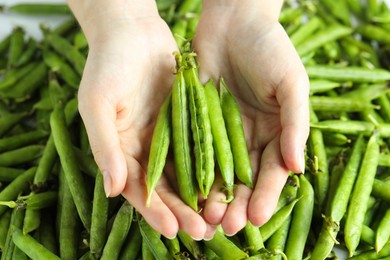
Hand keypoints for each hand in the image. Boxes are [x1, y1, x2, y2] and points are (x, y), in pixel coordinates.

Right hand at [72, 1, 213, 239]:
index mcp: (122, 149)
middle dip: (184, 211)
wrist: (132, 31)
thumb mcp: (98, 103)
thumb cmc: (107, 64)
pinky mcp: (187, 120)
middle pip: (167, 187)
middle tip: (204, 232)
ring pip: (187, 172)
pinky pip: (201, 146)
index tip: (173, 230)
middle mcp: (147, 148)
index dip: (155, 211)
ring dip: (201, 196)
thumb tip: (114, 190)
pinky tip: (226, 182)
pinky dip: (211, 165)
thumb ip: (105, 146)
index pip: (139, 188)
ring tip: (219, 218)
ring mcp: (168, 135)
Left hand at [193, 0, 309, 234]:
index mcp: (275, 133)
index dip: (266, 197)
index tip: (257, 218)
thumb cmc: (269, 48)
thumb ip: (295, 125)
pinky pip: (193, 149)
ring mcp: (221, 132)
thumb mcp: (291, 84)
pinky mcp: (197, 122)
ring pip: (216, 172)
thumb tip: (298, 169)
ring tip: (205, 219)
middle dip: (235, 204)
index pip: (271, 173)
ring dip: (211, 196)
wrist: (234, 20)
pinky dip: (191, 171)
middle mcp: (247, 138)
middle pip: (242, 180)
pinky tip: (186, 191)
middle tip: (225, 226)